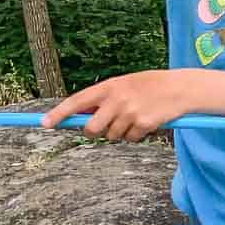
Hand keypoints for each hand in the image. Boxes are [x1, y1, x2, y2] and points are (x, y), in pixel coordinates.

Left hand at [41, 70, 194, 141]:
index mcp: (109, 87)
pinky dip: (137, 135)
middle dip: (97, 132)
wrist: (180, 88)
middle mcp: (116, 99)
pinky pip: (131, 138)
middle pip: (92, 129)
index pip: (77, 101)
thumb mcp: (124, 85)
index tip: (44, 123)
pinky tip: (147, 121)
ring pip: (113, 136)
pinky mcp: (143, 124)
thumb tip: (79, 115)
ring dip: (122, 132)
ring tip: (136, 117)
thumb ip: (103, 99)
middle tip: (108, 126)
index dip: (59, 113)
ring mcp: (130, 113)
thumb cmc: (150, 86)